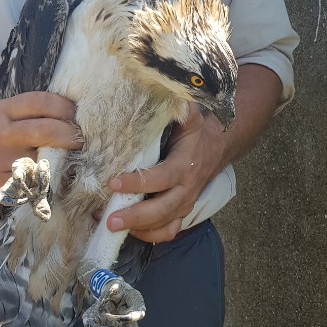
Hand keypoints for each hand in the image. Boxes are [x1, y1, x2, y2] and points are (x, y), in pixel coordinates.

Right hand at [0, 92, 80, 198]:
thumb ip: (15, 109)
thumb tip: (48, 109)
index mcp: (1, 111)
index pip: (41, 103)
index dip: (65, 107)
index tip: (76, 113)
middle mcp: (3, 134)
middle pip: (48, 130)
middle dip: (71, 135)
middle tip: (82, 139)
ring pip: (41, 160)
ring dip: (61, 162)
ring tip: (73, 162)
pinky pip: (27, 185)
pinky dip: (41, 184)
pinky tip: (51, 183)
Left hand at [107, 104, 225, 242]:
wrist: (217, 147)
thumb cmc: (195, 131)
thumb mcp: (189, 115)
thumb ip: (179, 107)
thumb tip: (165, 90)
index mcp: (184, 165)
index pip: (161, 178)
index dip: (138, 183)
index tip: (113, 182)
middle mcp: (186, 189)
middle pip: (162, 209)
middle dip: (135, 216)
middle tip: (109, 219)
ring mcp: (184, 204)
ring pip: (164, 225)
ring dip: (137, 229)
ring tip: (109, 226)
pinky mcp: (181, 213)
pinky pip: (167, 232)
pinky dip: (149, 236)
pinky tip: (127, 231)